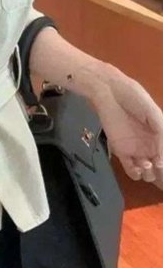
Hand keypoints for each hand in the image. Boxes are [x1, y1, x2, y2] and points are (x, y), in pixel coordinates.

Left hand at [88, 65, 162, 189]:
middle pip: (161, 169)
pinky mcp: (121, 151)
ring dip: (150, 174)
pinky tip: (138, 168)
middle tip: (158, 166)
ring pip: (148, 172)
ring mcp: (137, 150)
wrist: (109, 93)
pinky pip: (130, 169)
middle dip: (162, 174)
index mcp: (162, 136)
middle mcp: (151, 146)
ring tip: (147, 164)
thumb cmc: (135, 99)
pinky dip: (135, 173)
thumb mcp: (154, 115)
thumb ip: (161, 136)